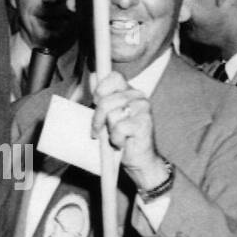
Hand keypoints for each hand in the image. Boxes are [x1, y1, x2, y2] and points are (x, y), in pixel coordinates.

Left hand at [90, 71, 163, 188]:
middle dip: (97, 118)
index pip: (114, 77)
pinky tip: (122, 143)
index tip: (97, 103)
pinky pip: (119, 128)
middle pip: (106, 100)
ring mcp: (143, 109)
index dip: (101, 90)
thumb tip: (92, 76)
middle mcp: (139, 97)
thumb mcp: (108, 116)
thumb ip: (102, 98)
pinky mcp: (144, 124)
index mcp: (130, 92)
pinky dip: (116, 139)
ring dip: (108, 131)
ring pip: (111, 114)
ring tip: (115, 137)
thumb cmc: (122, 137)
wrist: (140, 161)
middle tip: (100, 131)